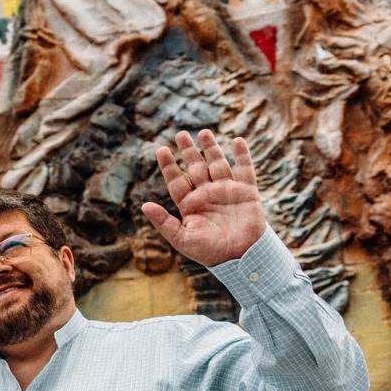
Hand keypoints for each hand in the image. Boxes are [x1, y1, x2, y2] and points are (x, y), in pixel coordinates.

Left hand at [141, 130, 266, 267]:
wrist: (240, 258)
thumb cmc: (209, 252)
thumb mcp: (181, 238)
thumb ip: (163, 222)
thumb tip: (144, 205)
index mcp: (190, 205)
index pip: (176, 181)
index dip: (169, 165)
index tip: (161, 150)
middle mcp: (207, 194)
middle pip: (196, 167)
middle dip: (188, 151)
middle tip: (180, 134)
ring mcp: (227, 191)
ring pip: (217, 164)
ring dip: (211, 148)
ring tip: (203, 132)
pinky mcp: (246, 192)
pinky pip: (245, 170)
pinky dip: (242, 155)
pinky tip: (237, 140)